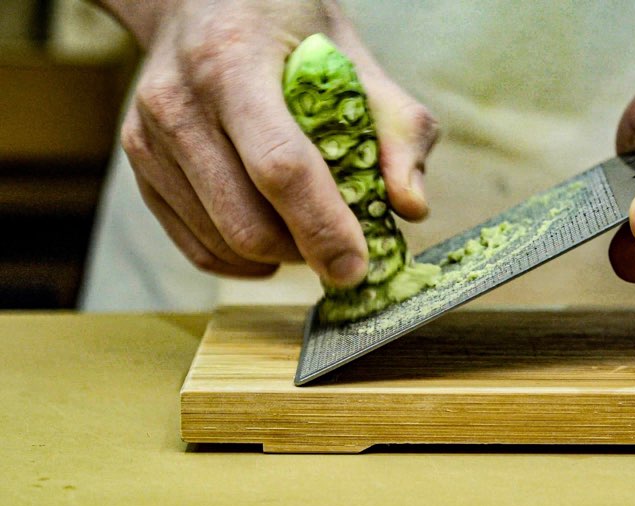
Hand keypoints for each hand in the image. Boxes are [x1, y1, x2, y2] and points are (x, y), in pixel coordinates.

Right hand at [114, 0, 437, 285]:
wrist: (199, 1)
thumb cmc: (285, 26)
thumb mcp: (351, 55)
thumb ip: (397, 125)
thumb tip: (410, 206)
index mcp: (234, 63)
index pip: (280, 166)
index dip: (322, 226)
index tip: (356, 266)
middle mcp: (179, 103)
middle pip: (245, 220)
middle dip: (304, 251)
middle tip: (340, 246)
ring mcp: (147, 138)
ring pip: (221, 243)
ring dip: (277, 257)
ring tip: (308, 232)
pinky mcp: (140, 167)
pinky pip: (195, 246)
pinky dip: (242, 262)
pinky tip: (272, 244)